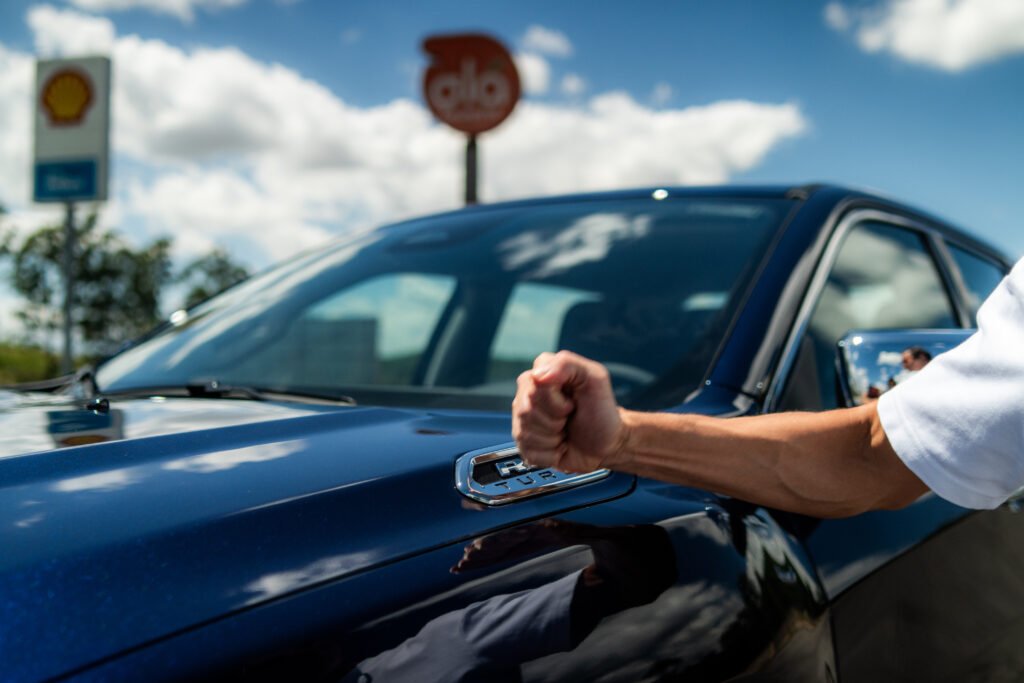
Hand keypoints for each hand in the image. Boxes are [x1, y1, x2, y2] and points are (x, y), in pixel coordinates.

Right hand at [512, 350, 626, 473]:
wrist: (606, 444)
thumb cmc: (601, 410)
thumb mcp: (595, 378)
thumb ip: (567, 365)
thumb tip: (538, 376)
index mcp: (541, 373)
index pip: (534, 386)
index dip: (555, 401)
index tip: (572, 403)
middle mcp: (527, 394)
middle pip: (526, 411)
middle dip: (555, 420)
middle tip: (569, 417)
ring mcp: (522, 420)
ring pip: (525, 433)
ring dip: (552, 438)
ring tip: (565, 431)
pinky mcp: (524, 444)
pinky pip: (528, 452)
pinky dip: (550, 455)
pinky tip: (559, 446)